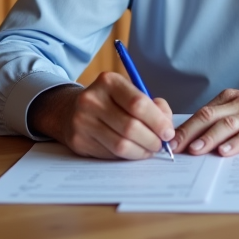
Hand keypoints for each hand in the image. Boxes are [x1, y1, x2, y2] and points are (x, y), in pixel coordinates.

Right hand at [28, 73, 173, 159]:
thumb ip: (153, 105)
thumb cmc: (110, 103)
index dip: (158, 121)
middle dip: (152, 139)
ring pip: (121, 145)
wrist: (70, 111)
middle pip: (131, 127)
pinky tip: (132, 151)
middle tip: (160, 144)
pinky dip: (127, 156)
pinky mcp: (78, 141)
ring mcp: (82, 121)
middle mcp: (91, 100)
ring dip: (141, 151)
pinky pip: (110, 154)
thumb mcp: (129, 93)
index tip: (168, 132)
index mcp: (108, 82)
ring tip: (149, 149)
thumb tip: (167, 126)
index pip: (138, 104)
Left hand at [171, 86, 238, 156]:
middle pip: (209, 116)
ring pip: (226, 124)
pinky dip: (236, 143)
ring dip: (208, 138)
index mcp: (231, 98)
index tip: (169, 142)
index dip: (184, 127)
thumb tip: (195, 138)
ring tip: (195, 150)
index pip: (202, 112)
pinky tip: (226, 151)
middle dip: (189, 132)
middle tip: (174, 147)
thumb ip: (225, 119)